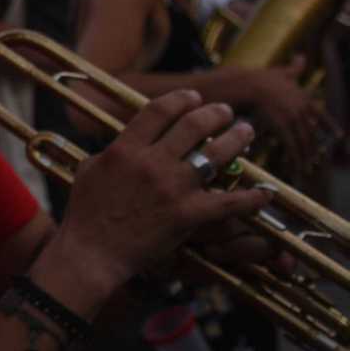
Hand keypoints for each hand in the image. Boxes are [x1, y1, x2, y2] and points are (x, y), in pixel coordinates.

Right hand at [57, 91, 270, 293]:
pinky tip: (265, 192)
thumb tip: (126, 140)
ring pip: (217, 154)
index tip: (193, 97)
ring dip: (237, 139)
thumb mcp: (88, 170)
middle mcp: (151, 163)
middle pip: (194, 124)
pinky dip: (252, 197)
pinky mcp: (188, 215)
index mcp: (125, 149)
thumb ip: (111, 151)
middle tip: (226, 112)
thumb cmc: (85, 213)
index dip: (181, 99)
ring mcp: (172, 188)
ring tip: (246, 132)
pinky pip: (229, 202)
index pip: (159, 110)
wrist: (92, 252)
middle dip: (216, 113)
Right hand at [244, 59, 329, 171]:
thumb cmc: (262, 78)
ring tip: (307, 169)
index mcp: (304, 98)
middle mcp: (302, 110)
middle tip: (316, 161)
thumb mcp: (282, 71)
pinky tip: (295, 167)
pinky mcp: (282, 127)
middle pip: (312, 133)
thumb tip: (301, 56)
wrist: (248, 85)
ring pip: (303, 142)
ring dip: (306, 157)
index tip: (340, 137)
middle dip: (314, 148)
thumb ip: (294, 67)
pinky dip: (294, 158)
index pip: (322, 115)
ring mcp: (293, 119)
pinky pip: (291, 145)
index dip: (330, 127)